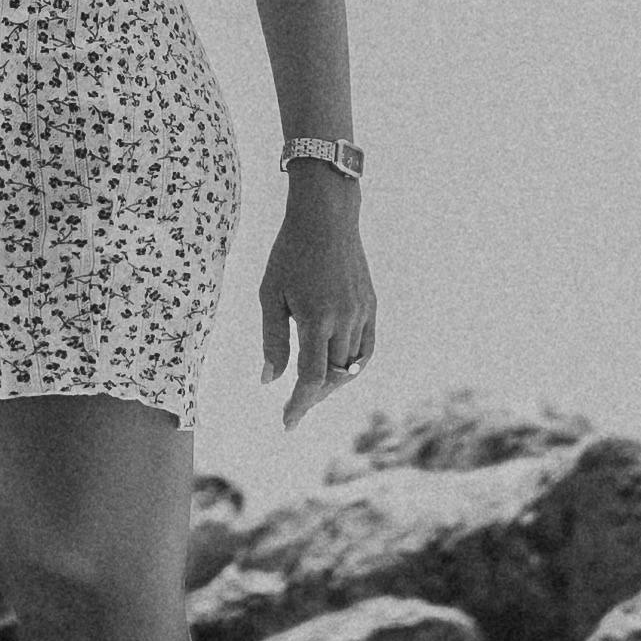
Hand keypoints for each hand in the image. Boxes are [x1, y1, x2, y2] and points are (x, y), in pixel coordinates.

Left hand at [261, 171, 374, 429]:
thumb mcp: (270, 295)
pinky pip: (366, 349)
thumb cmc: (289, 253)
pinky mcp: (371, 306)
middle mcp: (344, 319)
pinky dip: (351, 366)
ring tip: (312, 389)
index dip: (299, 404)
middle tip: (294, 406)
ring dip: (332, 383)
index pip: (311, 377)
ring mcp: (362, 313)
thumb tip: (270, 381)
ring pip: (352, 367)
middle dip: (313, 396)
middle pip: (332, 377)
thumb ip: (272, 341)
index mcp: (316, 318)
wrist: (327, 218)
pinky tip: (336, 369)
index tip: (287, 422)